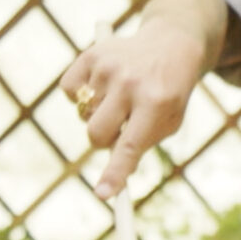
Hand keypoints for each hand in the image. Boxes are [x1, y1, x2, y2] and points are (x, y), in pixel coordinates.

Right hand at [58, 0, 223, 197]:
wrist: (171, 44)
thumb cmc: (169, 93)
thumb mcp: (169, 120)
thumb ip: (139, 145)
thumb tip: (111, 182)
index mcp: (157, 102)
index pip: (130, 146)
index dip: (115, 172)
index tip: (103, 195)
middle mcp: (131, 83)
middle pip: (96, 135)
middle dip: (103, 141)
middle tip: (120, 128)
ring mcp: (108, 67)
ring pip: (83, 114)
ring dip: (97, 113)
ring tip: (120, 96)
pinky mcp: (91, 55)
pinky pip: (69, 91)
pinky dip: (79, 95)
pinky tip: (102, 84)